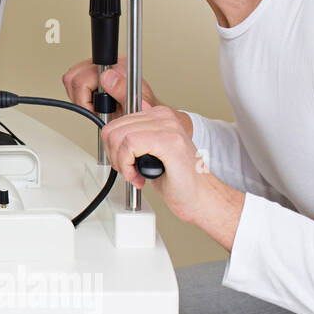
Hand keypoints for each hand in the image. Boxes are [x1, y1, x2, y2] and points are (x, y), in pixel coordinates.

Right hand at [62, 56, 190, 133]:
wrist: (144, 114)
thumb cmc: (141, 111)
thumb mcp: (133, 103)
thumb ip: (122, 90)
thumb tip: (106, 76)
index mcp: (117, 68)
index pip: (83, 79)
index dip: (85, 99)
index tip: (96, 110)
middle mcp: (108, 65)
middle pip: (73, 76)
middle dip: (80, 98)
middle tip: (94, 108)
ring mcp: (100, 67)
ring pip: (71, 77)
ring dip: (78, 95)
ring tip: (94, 105)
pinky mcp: (95, 72)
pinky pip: (74, 79)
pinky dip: (80, 93)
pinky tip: (93, 100)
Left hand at [100, 104, 243, 247]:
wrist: (201, 197)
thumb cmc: (178, 179)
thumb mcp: (149, 152)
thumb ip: (134, 138)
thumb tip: (112, 132)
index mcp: (158, 116)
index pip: (116, 123)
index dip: (112, 148)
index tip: (124, 163)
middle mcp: (163, 116)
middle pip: (113, 129)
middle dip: (114, 155)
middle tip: (128, 170)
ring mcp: (168, 126)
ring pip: (119, 136)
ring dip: (121, 162)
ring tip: (134, 174)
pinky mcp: (168, 140)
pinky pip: (129, 145)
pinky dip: (127, 166)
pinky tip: (139, 177)